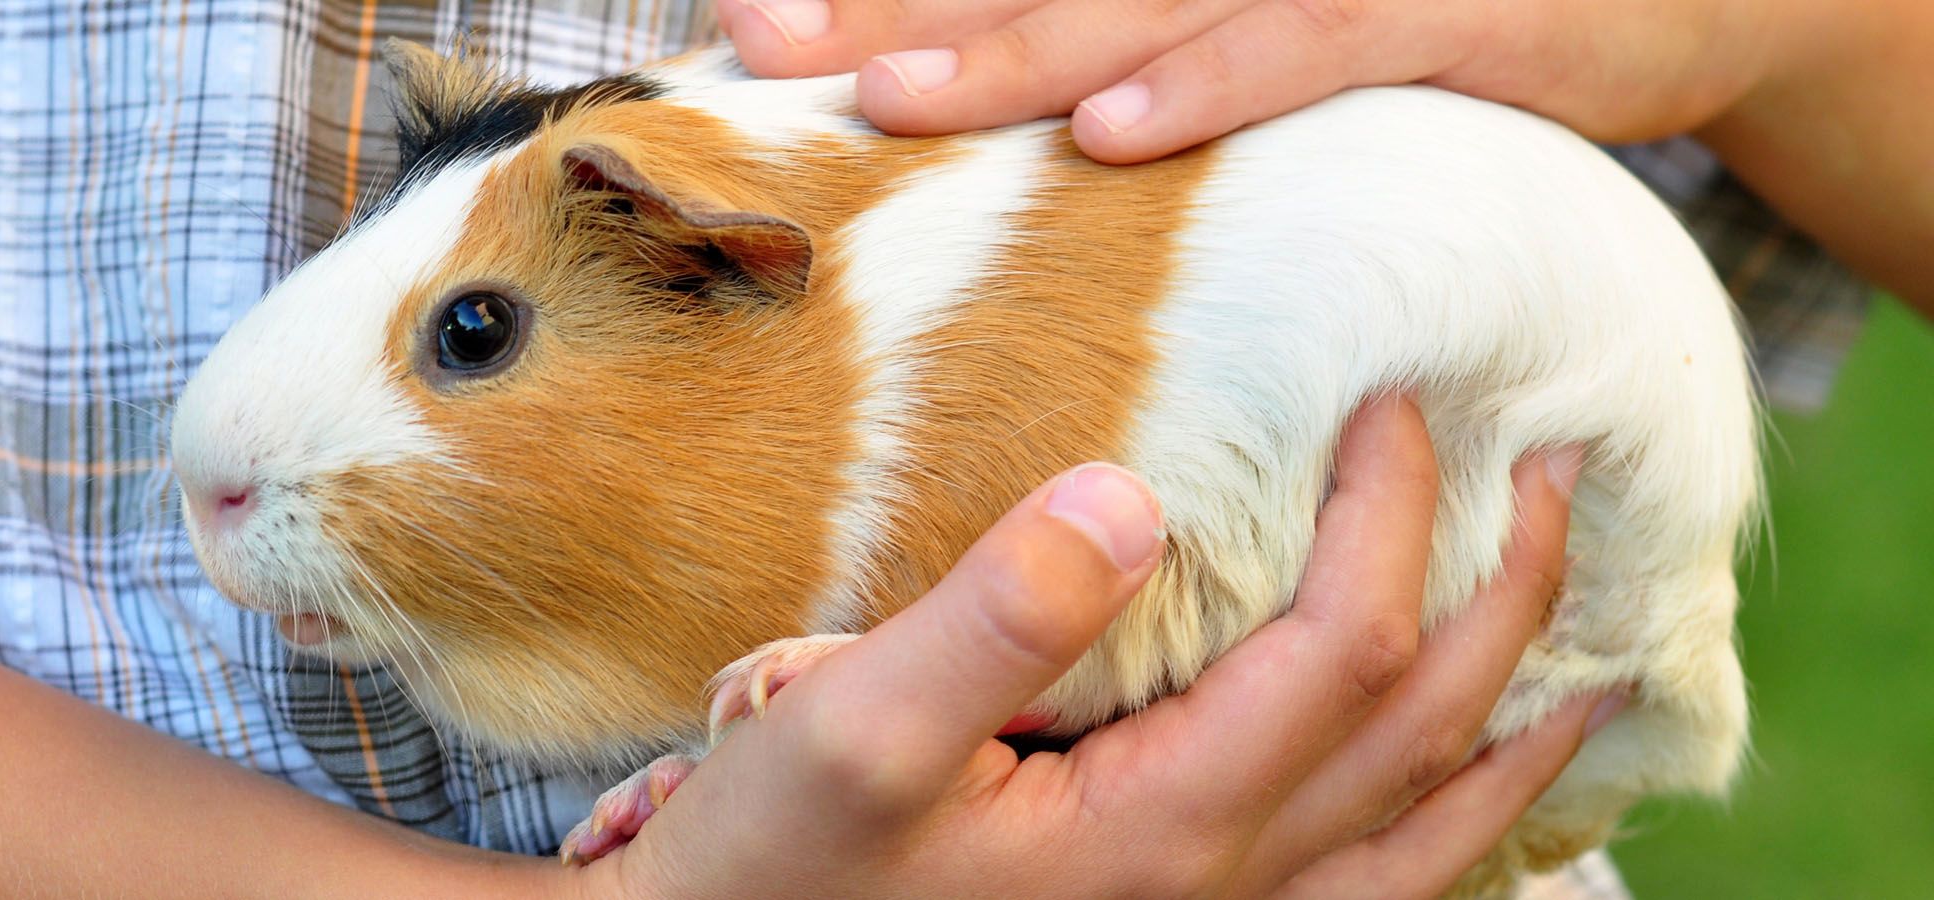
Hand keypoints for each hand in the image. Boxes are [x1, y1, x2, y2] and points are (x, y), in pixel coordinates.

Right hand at [554, 396, 1613, 897]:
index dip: (1393, 511)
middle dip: (1508, 592)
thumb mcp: (852, 734)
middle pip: (1426, 731)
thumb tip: (1130, 494)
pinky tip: (1461, 796)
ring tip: (1586, 646)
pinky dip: (1456, 829)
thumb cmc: (778, 869)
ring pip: (1432, 831)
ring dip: (1520, 723)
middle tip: (1559, 469)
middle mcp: (1227, 889)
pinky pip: (1380, 892)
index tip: (1396, 398)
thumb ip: (998, 615)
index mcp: (1164, 826)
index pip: (1343, 645)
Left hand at [716, 0, 1806, 163]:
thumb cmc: (1433, 25)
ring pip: (1141, 5)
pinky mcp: (1433, 12)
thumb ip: (1144, 53)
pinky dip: (1207, 90)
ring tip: (887, 97)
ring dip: (1009, 52)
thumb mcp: (1278, 31)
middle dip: (892, 9)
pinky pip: (1303, 50)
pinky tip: (1113, 135)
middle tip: (762, 36)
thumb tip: (1024, 135)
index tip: (753, 23)